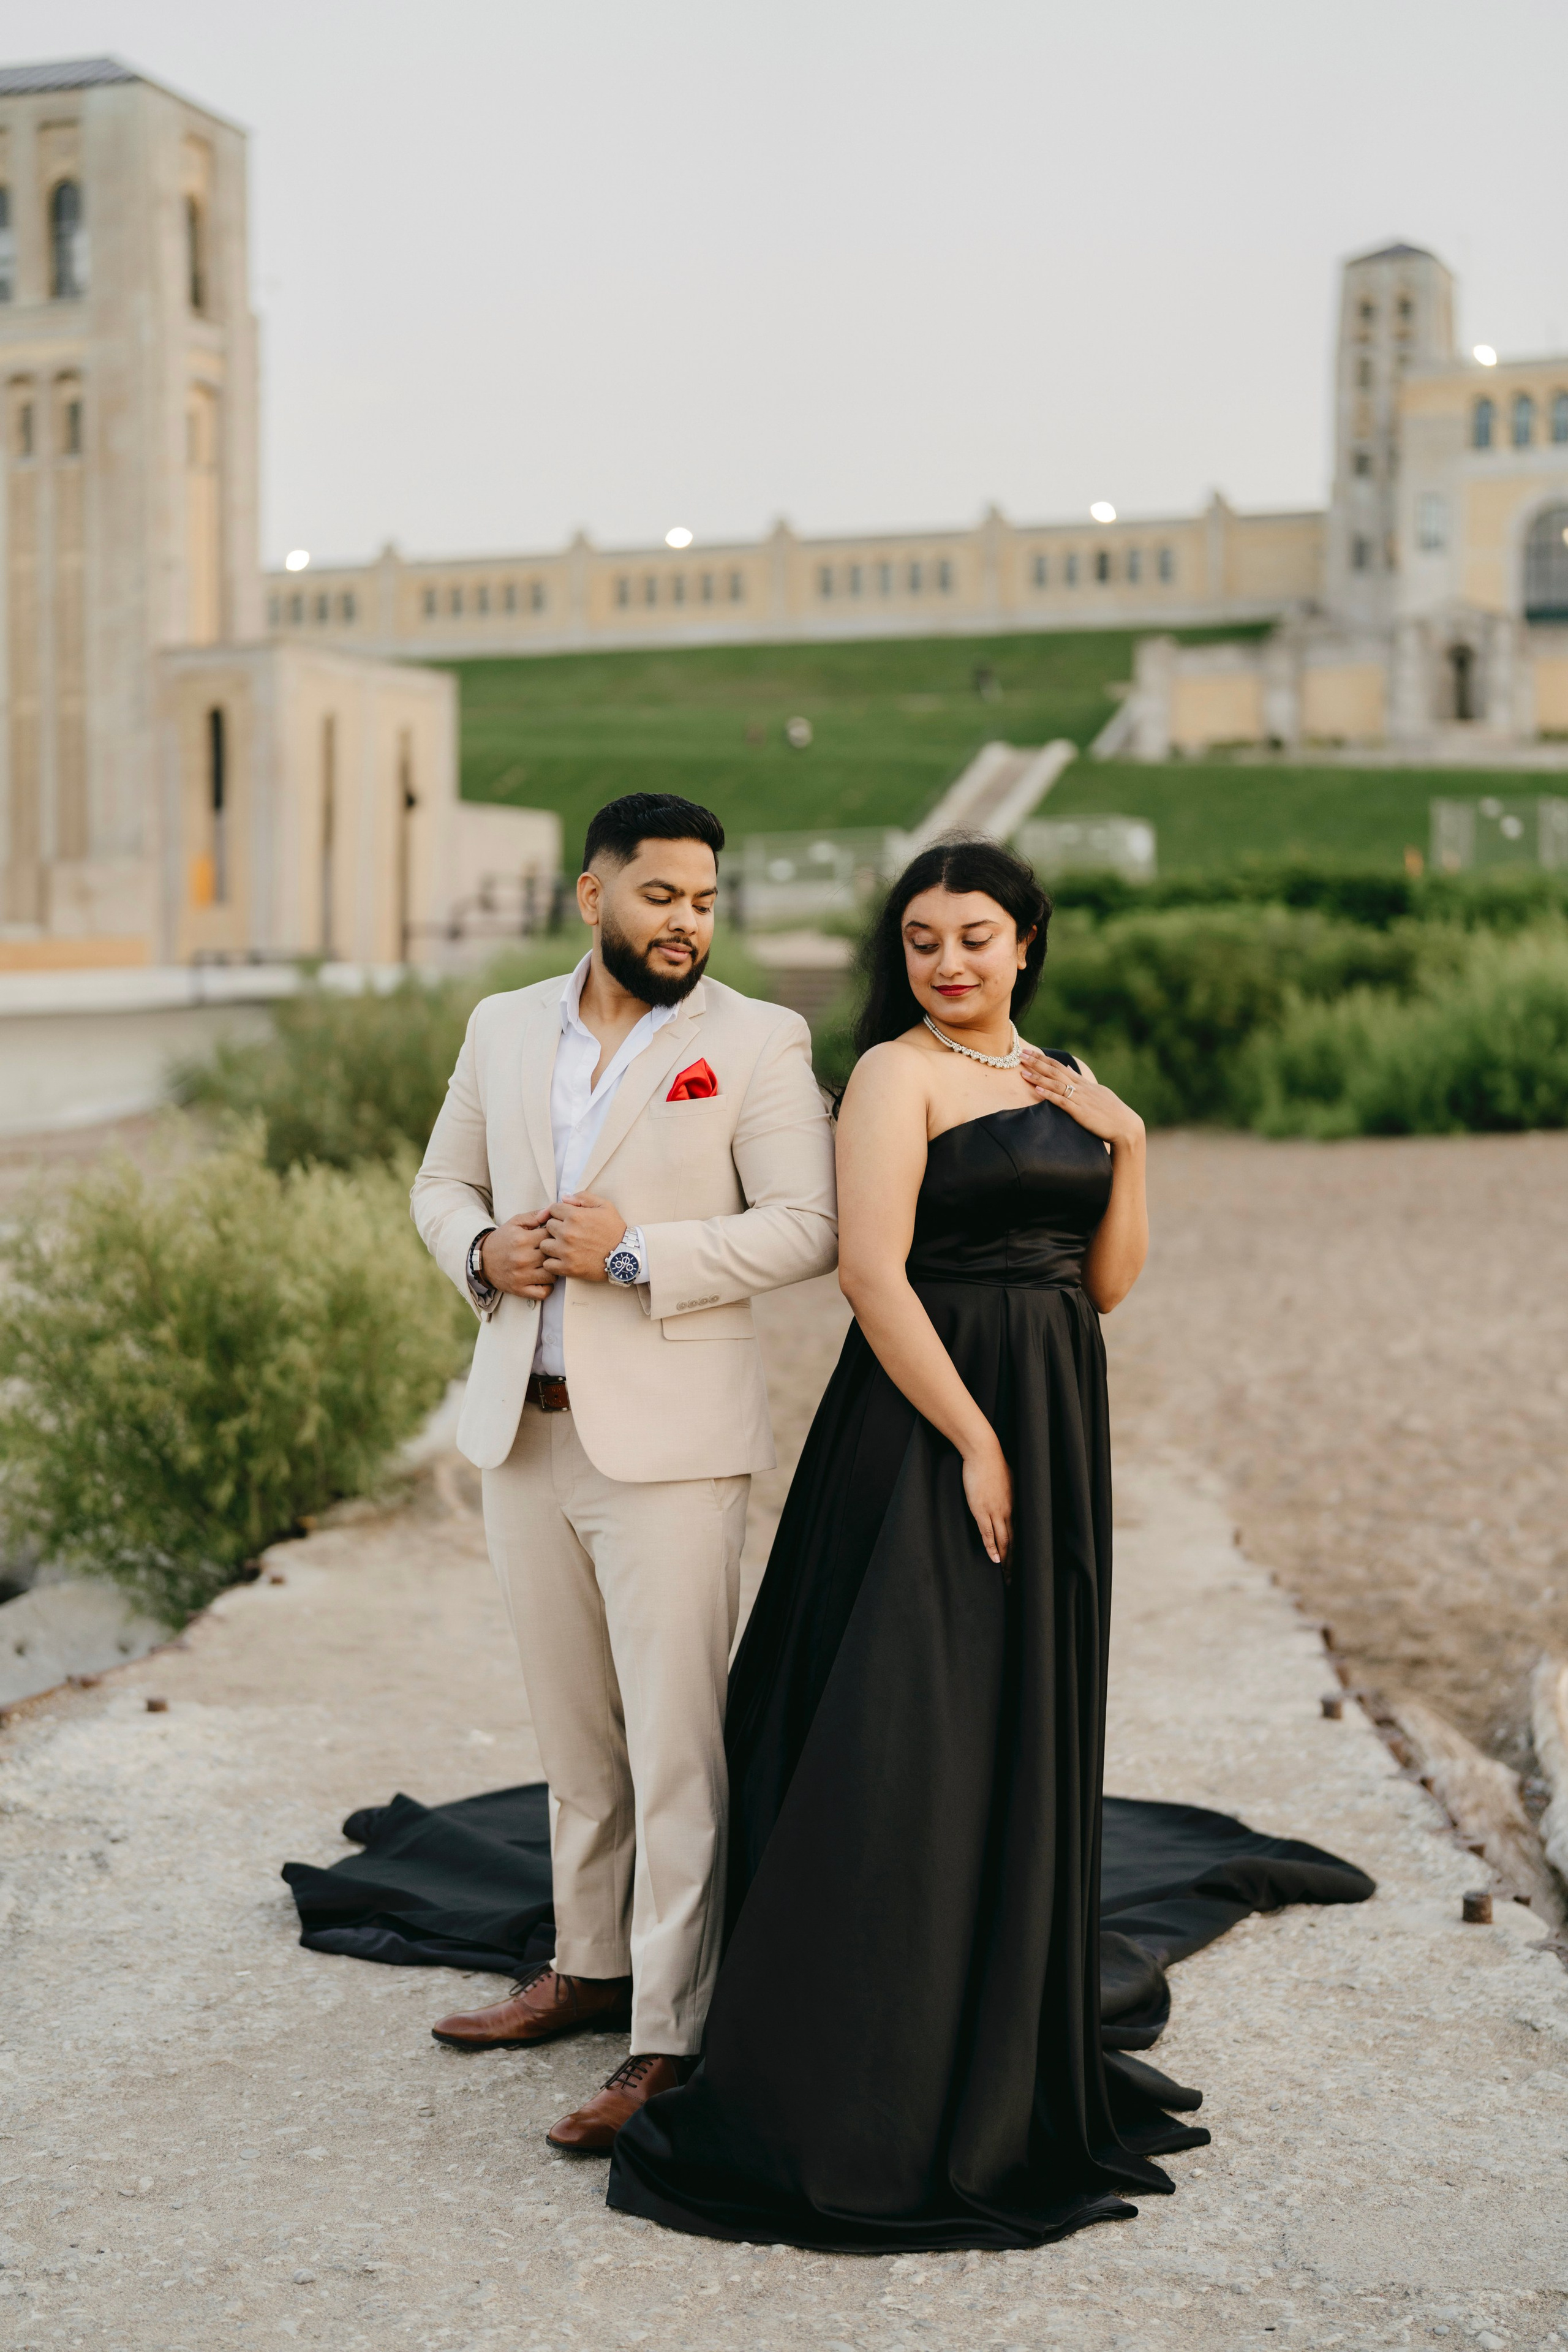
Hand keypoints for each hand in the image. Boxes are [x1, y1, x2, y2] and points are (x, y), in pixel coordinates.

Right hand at [480, 1211, 555, 1300]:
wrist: (482, 1260)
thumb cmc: (503, 1240)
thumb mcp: (515, 1223)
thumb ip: (534, 1216)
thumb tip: (551, 1210)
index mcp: (522, 1239)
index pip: (550, 1235)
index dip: (555, 1235)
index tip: (554, 1237)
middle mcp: (522, 1258)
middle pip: (553, 1255)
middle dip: (556, 1252)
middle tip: (554, 1251)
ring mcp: (521, 1276)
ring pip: (552, 1274)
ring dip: (554, 1270)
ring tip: (548, 1264)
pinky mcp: (520, 1289)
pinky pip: (543, 1292)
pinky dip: (547, 1288)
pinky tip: (544, 1279)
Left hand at [541, 1193, 627, 1282]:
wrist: (625, 1256)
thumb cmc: (615, 1230)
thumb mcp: (605, 1206)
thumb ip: (583, 1198)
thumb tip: (564, 1197)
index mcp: (575, 1215)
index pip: (552, 1209)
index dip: (559, 1213)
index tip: (565, 1219)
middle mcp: (568, 1232)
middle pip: (547, 1226)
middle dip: (556, 1228)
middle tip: (567, 1233)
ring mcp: (566, 1251)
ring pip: (544, 1245)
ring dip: (551, 1245)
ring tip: (563, 1247)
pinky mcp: (568, 1268)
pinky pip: (548, 1264)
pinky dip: (552, 1263)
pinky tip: (561, 1260)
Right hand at [961, 1438, 1012, 1568]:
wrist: (983, 1452)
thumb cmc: (993, 1462)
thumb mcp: (1007, 1479)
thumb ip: (1008, 1491)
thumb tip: (1008, 1495)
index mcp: (1014, 1504)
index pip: (1019, 1533)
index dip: (1018, 1550)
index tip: (1018, 1563)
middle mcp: (1008, 1511)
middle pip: (1014, 1541)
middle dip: (1014, 1561)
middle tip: (1013, 1578)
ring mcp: (995, 1511)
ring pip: (1004, 1541)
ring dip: (1005, 1560)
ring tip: (1006, 1576)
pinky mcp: (981, 1510)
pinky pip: (988, 1534)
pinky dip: (992, 1548)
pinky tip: (994, 1560)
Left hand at [1020, 1046, 1144, 1148]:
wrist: (1126, 1126)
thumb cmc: (1112, 1112)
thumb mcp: (1097, 1092)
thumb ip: (1082, 1081)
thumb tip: (1070, 1067)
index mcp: (1084, 1083)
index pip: (1060, 1067)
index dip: (1043, 1059)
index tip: (1029, 1052)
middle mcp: (1081, 1088)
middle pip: (1055, 1071)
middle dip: (1037, 1062)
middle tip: (1020, 1054)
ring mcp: (1080, 1099)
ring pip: (1056, 1084)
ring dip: (1039, 1077)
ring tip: (1023, 1072)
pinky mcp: (1080, 1112)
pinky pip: (1062, 1101)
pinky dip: (1049, 1095)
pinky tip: (1037, 1090)